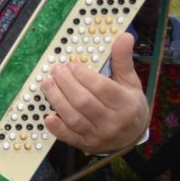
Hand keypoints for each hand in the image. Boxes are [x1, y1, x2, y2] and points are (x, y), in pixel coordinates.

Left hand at [43, 33, 150, 153]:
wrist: (132, 135)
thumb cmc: (129, 104)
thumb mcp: (130, 81)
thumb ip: (123, 60)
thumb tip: (124, 36)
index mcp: (126, 104)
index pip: (101, 88)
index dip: (84, 75)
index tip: (72, 64)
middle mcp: (113, 122)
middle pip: (84, 102)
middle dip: (66, 84)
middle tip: (56, 70)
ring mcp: (98, 135)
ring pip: (74, 118)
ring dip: (57, 100)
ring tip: (47, 84)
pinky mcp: (86, 144)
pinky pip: (69, 138)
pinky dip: (57, 128)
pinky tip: (47, 116)